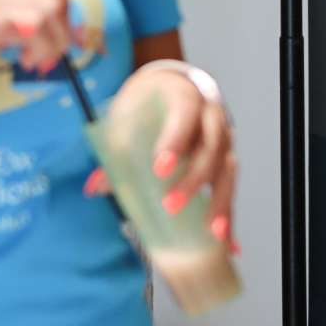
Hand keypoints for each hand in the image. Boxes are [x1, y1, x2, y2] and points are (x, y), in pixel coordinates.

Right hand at [0, 0, 77, 97]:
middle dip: (63, 27)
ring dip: (52, 43)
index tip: (64, 36)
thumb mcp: (7, 34)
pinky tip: (25, 62)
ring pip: (46, 10)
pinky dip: (38, 48)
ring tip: (35, 60)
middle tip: (52, 52)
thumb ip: (36, 25)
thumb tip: (79, 33)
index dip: (63, 7)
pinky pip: (28, 25)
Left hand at [100, 62, 237, 250]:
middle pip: (211, 150)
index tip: (159, 169)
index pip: (185, 117)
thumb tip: (94, 189)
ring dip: (220, 203)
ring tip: (212, 233)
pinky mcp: (227, 160)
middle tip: (170, 206)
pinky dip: (229, 213)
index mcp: (186, 97)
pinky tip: (226, 239)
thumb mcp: (128, 116)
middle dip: (193, 181)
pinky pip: (231, 187)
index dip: (175, 142)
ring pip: (227, 171)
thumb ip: (114, 150)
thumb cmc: (148, 102)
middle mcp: (212, 117)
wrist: (175, 86)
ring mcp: (225, 139)